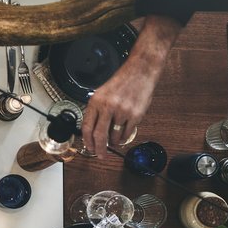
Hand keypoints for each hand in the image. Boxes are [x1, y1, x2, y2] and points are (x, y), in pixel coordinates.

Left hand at [80, 15, 179, 155]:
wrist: (140, 71)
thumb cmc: (122, 82)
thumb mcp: (102, 93)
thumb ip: (97, 110)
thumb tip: (92, 130)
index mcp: (96, 102)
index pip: (87, 127)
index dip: (87, 141)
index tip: (89, 147)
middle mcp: (108, 107)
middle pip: (100, 135)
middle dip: (99, 149)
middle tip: (101, 155)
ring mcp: (122, 111)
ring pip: (115, 136)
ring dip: (114, 142)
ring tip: (114, 142)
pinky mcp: (136, 114)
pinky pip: (128, 133)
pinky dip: (125, 138)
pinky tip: (123, 137)